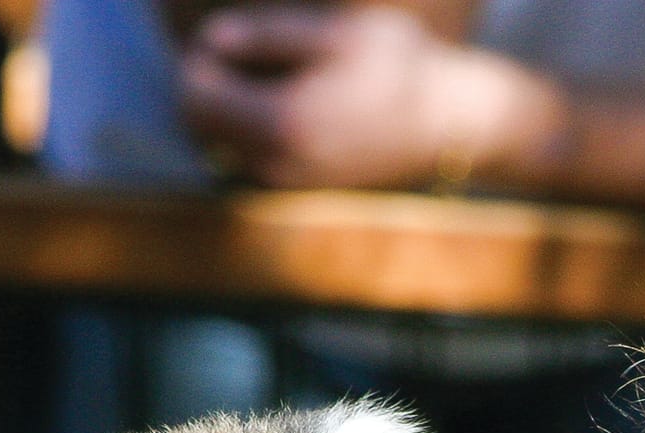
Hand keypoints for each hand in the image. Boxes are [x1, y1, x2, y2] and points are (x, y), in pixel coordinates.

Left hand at [181, 5, 555, 189]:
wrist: (450, 123)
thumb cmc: (400, 66)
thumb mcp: (337, 33)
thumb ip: (268, 35)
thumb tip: (211, 39)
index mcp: (283, 120)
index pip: (194, 92)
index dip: (201, 55)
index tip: (233, 36)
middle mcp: (278, 162)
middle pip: (198, 123)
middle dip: (207, 83)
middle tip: (241, 51)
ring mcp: (289, 181)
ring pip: (219, 142)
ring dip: (228, 106)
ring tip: (270, 73)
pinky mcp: (301, 187)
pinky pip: (247, 155)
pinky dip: (249, 126)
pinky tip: (287, 101)